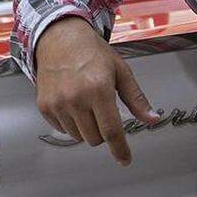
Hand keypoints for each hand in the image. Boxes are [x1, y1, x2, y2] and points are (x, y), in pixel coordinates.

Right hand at [34, 16, 159, 165]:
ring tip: (86, 103)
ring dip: (86, 128)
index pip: (111, 131)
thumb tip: (151, 118)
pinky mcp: (45, 106)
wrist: (59, 38)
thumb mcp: (120, 71)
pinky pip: (62, 129)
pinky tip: (72, 103)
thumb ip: (136, 99)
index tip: (124, 159)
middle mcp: (76, 98)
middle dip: (103, 131)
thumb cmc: (90, 51)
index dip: (120, 149)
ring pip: (78, 136)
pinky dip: (70, 123)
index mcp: (99, 89)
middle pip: (94, 138)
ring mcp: (58, 103)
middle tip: (102, 110)